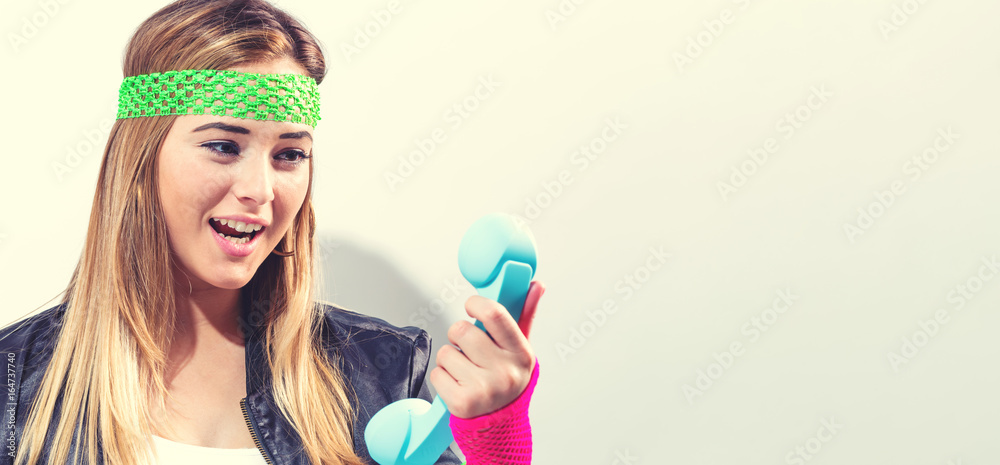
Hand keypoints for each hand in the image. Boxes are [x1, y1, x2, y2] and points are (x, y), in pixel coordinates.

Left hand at [430, 280, 544, 418]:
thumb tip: (535, 285)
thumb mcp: (519, 349)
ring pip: (446, 352)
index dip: (476, 303)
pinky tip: (458, 384)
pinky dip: (442, 377)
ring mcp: (484, 390)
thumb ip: (525, 315)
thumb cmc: (506, 378)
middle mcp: (505, 373)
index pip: (495, 314)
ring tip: (465, 370)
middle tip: (469, 347)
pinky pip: (437, 373)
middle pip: (462, 330)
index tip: (471, 306)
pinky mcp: (462, 404)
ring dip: (450, 358)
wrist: (500, 424)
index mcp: (521, 354)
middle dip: (458, 335)